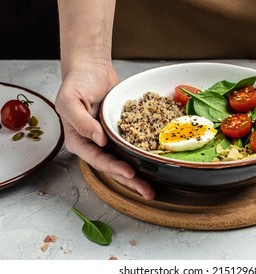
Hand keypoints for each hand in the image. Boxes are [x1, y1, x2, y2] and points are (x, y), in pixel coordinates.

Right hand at [55, 61, 155, 200]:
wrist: (92, 69)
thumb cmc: (77, 83)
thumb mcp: (70, 100)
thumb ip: (81, 121)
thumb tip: (98, 140)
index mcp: (80, 141)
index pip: (97, 159)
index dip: (113, 168)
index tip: (130, 173)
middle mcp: (95, 144)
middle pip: (113, 167)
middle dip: (130, 181)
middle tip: (147, 192)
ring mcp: (109, 140)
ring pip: (125, 161)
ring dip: (138, 176)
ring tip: (152, 189)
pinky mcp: (122, 132)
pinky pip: (133, 146)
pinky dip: (143, 155)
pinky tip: (155, 164)